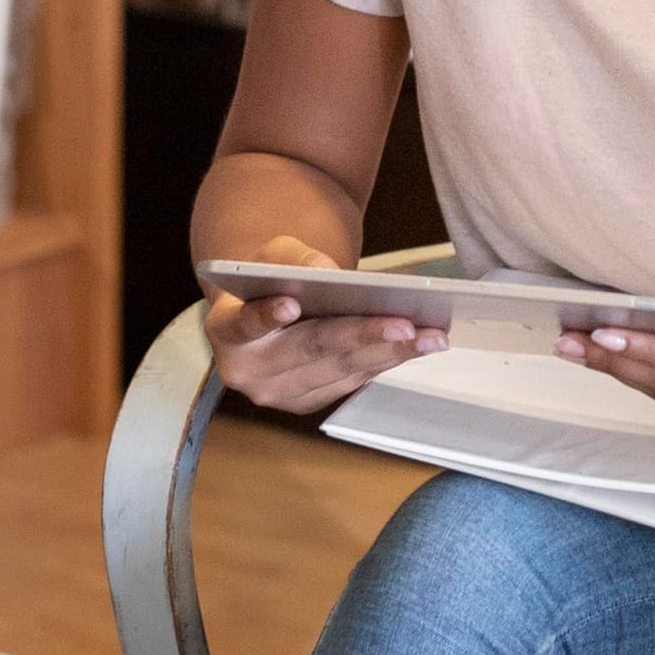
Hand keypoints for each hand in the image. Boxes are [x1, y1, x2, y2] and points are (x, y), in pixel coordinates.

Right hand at [200, 235, 445, 414]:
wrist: (265, 308)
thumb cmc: (268, 277)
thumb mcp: (272, 254)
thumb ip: (292, 257)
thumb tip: (328, 271)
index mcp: (225, 330)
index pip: (244, 324)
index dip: (266, 316)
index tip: (290, 306)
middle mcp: (248, 371)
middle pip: (308, 350)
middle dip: (360, 335)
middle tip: (403, 324)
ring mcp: (280, 392)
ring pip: (340, 370)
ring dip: (389, 352)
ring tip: (429, 335)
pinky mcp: (309, 401)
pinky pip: (353, 380)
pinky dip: (388, 359)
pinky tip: (418, 345)